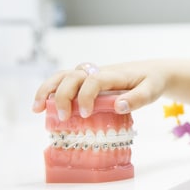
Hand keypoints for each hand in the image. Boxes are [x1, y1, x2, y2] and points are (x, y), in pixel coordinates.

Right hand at [32, 61, 167, 119]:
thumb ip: (138, 98)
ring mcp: (90, 76)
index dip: (86, 95)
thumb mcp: (152, 90)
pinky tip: (41, 108)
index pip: (94, 80)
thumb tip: (118, 106)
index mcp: (114, 74)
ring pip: (63, 76)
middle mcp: (98, 72)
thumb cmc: (152, 82)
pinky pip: (63, 83)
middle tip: (65, 118)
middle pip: (73, 76)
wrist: (153, 72)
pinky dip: (49, 92)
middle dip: (63, 95)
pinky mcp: (86, 82)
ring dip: (47, 90)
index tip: (86, 114)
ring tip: (36, 109)